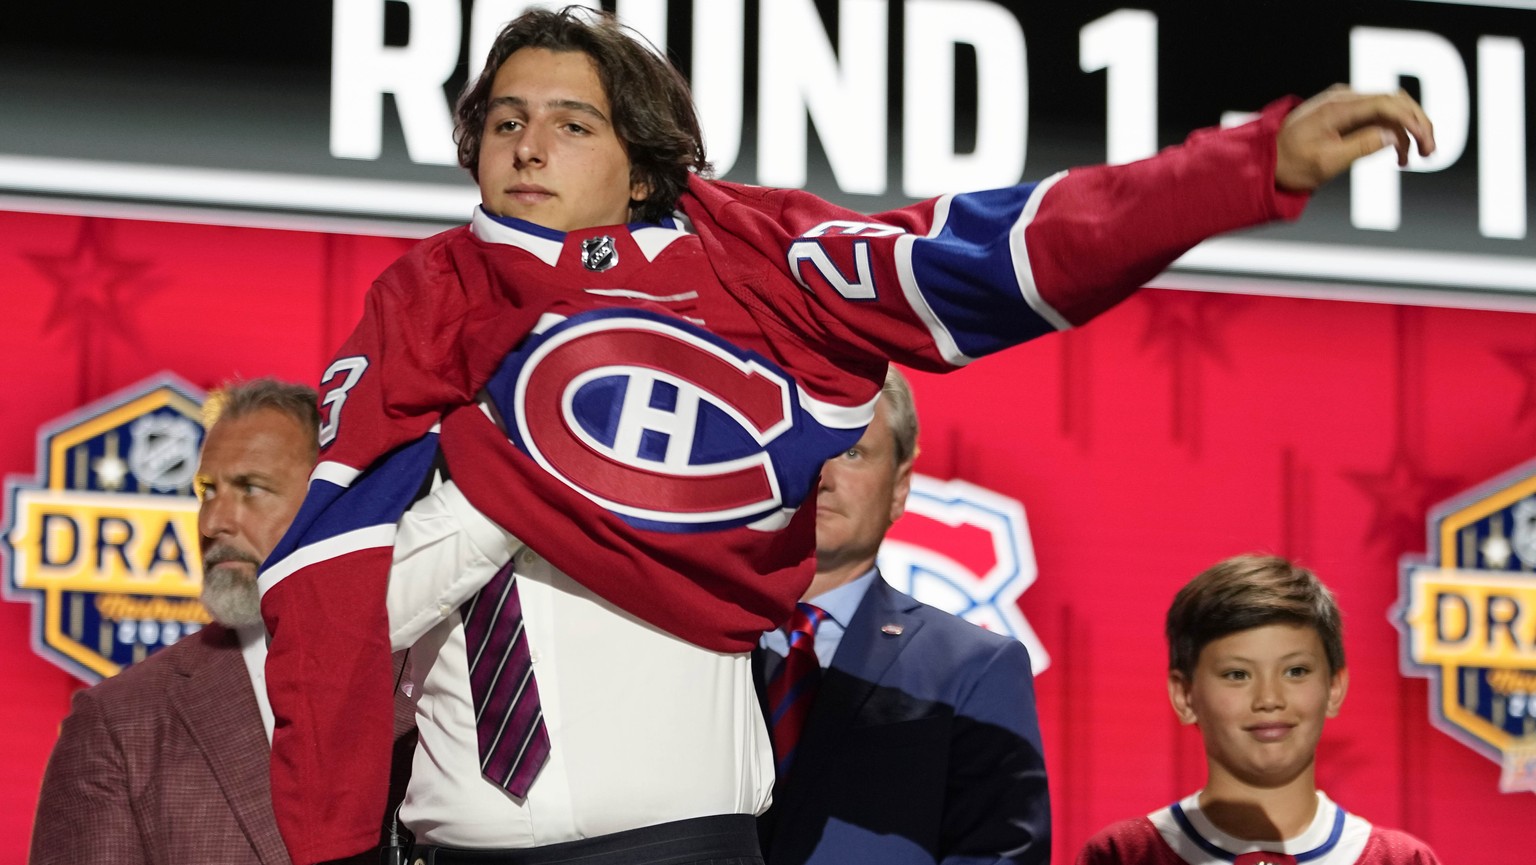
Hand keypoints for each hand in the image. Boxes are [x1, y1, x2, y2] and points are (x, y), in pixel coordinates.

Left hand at [1274, 86, 1434, 191]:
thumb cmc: (1290, 165)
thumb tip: (1393, 135)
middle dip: (1417, 124)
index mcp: (1337, 108)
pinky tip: (1397, 153)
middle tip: (1430, 152)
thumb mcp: (1326, 163)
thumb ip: (1361, 146)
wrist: (1263, 162)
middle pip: (1393, 101)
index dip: (1412, 121)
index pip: (1386, 103)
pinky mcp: (1343, 113)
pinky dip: (1390, 131)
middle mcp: (1342, 98)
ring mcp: (1343, 103)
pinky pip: (1375, 115)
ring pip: (1388, 108)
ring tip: (1413, 159)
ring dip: (1406, 130)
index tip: (1426, 143)